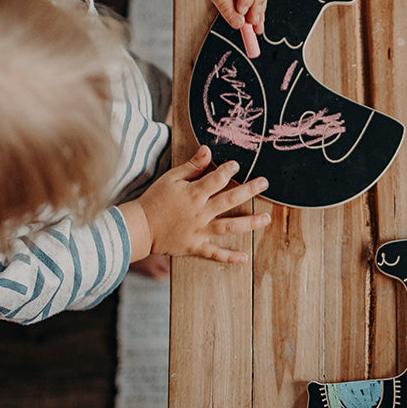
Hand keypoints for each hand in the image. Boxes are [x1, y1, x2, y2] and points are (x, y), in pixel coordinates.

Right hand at [120, 145, 270, 263]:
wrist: (139, 226)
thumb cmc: (154, 199)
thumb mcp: (170, 178)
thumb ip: (191, 166)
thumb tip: (207, 150)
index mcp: (193, 194)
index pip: (216, 179)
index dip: (228, 170)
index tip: (237, 165)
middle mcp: (200, 212)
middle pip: (229, 200)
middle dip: (249, 191)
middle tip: (265, 183)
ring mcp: (199, 231)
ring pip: (229, 227)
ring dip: (249, 223)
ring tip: (267, 219)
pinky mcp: (195, 246)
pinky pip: (214, 253)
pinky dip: (229, 257)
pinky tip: (244, 257)